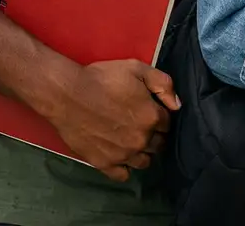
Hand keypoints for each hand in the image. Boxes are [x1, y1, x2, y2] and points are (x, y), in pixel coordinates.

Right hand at [42, 60, 178, 182]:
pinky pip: (123, 175)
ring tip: (132, 143)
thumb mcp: (138, 69)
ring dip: (143, 153)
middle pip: (158, 144)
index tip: (151, 112)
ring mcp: (123, 154)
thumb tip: (177, 105)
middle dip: (154, 136)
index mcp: (152, 117)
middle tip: (141, 127)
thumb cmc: (103, 78)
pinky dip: (125, 168)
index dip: (160, 117)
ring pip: (144, 162)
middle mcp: (141, 139)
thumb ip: (163, 84)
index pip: (167, 124)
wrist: (67, 95)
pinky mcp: (104, 163)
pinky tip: (121, 157)